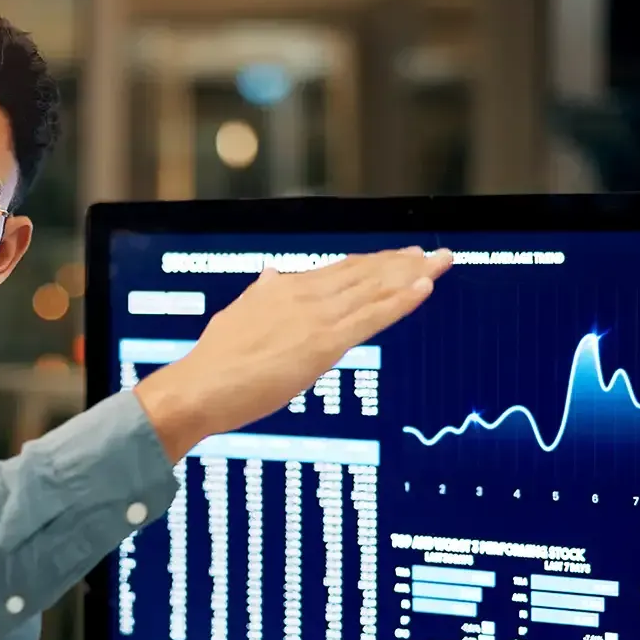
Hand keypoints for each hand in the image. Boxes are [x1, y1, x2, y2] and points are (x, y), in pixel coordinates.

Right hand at [134, 247, 452, 459]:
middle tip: (434, 253)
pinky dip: (401, 300)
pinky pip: (372, 317)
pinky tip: (424, 287)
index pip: (340, 270)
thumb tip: (271, 276)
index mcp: (283, 288)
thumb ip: (261, 297)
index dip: (373, 263)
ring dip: (411, 273)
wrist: (199, 386)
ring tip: (440, 261)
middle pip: (364, 272)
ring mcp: (315, 317)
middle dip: (402, 262)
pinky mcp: (323, 343)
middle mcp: (303, 294)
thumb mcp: (238, 318)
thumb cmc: (214, 363)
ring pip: (374, 288)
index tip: (399, 257)